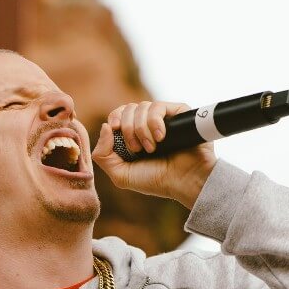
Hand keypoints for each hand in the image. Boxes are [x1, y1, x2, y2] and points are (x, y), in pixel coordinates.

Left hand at [91, 101, 216, 208]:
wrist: (185, 181)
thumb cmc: (156, 180)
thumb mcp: (121, 175)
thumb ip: (103, 155)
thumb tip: (105, 126)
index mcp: (134, 136)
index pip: (119, 114)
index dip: (115, 118)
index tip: (115, 128)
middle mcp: (148, 125)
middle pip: (128, 108)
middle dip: (128, 128)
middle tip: (138, 149)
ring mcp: (164, 118)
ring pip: (142, 106)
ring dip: (142, 128)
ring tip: (152, 148)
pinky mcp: (178, 114)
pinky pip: (158, 106)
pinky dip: (154, 121)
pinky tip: (161, 137)